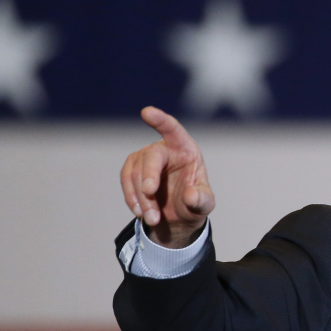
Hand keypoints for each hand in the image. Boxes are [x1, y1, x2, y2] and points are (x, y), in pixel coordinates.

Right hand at [120, 107, 215, 247]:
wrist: (178, 217)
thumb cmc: (194, 203)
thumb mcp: (204, 205)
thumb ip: (201, 200)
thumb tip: (191, 195)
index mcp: (185, 149)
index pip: (173, 130)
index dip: (160, 120)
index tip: (146, 112)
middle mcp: (165, 149)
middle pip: (151, 156)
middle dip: (148, 176)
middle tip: (149, 194)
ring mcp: (146, 158)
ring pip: (136, 172)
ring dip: (141, 197)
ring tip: (153, 218)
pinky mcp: (133, 169)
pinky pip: (126, 180)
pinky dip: (131, 197)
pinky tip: (140, 212)